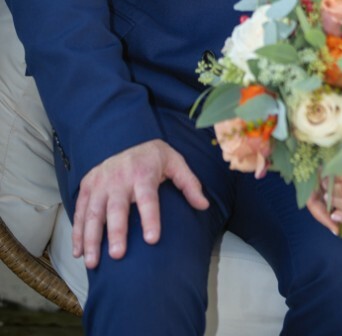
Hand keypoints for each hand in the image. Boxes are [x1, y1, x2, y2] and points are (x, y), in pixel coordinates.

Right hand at [72, 138, 208, 267]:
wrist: (127, 139)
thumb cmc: (154, 157)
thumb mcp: (175, 162)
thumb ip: (189, 183)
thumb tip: (204, 205)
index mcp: (143, 171)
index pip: (148, 197)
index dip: (150, 218)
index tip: (152, 239)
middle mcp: (119, 177)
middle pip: (116, 207)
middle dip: (116, 231)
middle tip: (118, 255)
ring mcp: (101, 181)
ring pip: (93, 212)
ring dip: (91, 238)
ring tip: (92, 262)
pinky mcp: (88, 185)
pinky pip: (80, 210)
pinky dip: (77, 232)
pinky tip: (78, 251)